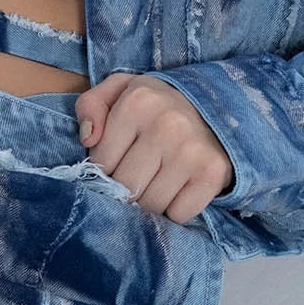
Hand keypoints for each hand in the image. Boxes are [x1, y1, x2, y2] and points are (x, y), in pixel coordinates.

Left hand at [74, 71, 235, 223]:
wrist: (215, 107)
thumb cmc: (157, 104)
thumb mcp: (120, 90)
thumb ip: (91, 105)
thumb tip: (88, 140)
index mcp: (138, 102)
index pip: (102, 162)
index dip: (106, 168)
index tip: (120, 159)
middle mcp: (166, 125)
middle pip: (126, 188)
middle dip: (126, 189)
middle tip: (137, 176)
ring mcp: (191, 150)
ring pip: (151, 205)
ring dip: (149, 202)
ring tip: (156, 182)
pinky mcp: (212, 173)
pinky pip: (179, 214)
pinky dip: (175, 210)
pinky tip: (178, 189)